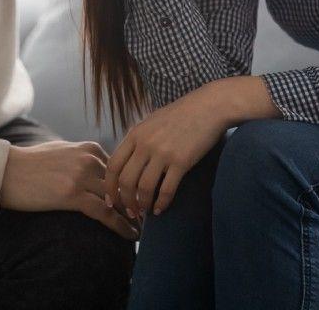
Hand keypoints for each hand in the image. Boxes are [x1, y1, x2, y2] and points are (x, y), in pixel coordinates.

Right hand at [0, 140, 139, 240]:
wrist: (6, 171)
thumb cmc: (30, 164)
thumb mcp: (62, 151)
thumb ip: (82, 158)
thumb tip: (97, 169)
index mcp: (89, 148)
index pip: (121, 170)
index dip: (132, 187)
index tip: (142, 199)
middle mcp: (89, 159)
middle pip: (123, 184)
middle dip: (137, 201)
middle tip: (147, 216)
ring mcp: (81, 176)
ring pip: (118, 199)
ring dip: (133, 215)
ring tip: (141, 229)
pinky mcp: (72, 195)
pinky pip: (105, 213)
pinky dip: (121, 226)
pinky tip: (130, 235)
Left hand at [103, 84, 229, 218]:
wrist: (209, 106)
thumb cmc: (181, 113)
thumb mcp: (152, 121)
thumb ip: (138, 139)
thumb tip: (128, 160)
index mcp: (135, 134)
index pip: (113, 165)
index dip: (109, 186)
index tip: (110, 200)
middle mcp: (145, 144)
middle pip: (126, 180)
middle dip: (125, 201)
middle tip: (129, 212)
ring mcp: (163, 153)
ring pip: (144, 188)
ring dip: (142, 204)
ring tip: (145, 211)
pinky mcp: (181, 161)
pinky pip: (166, 189)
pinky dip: (162, 203)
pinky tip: (161, 209)